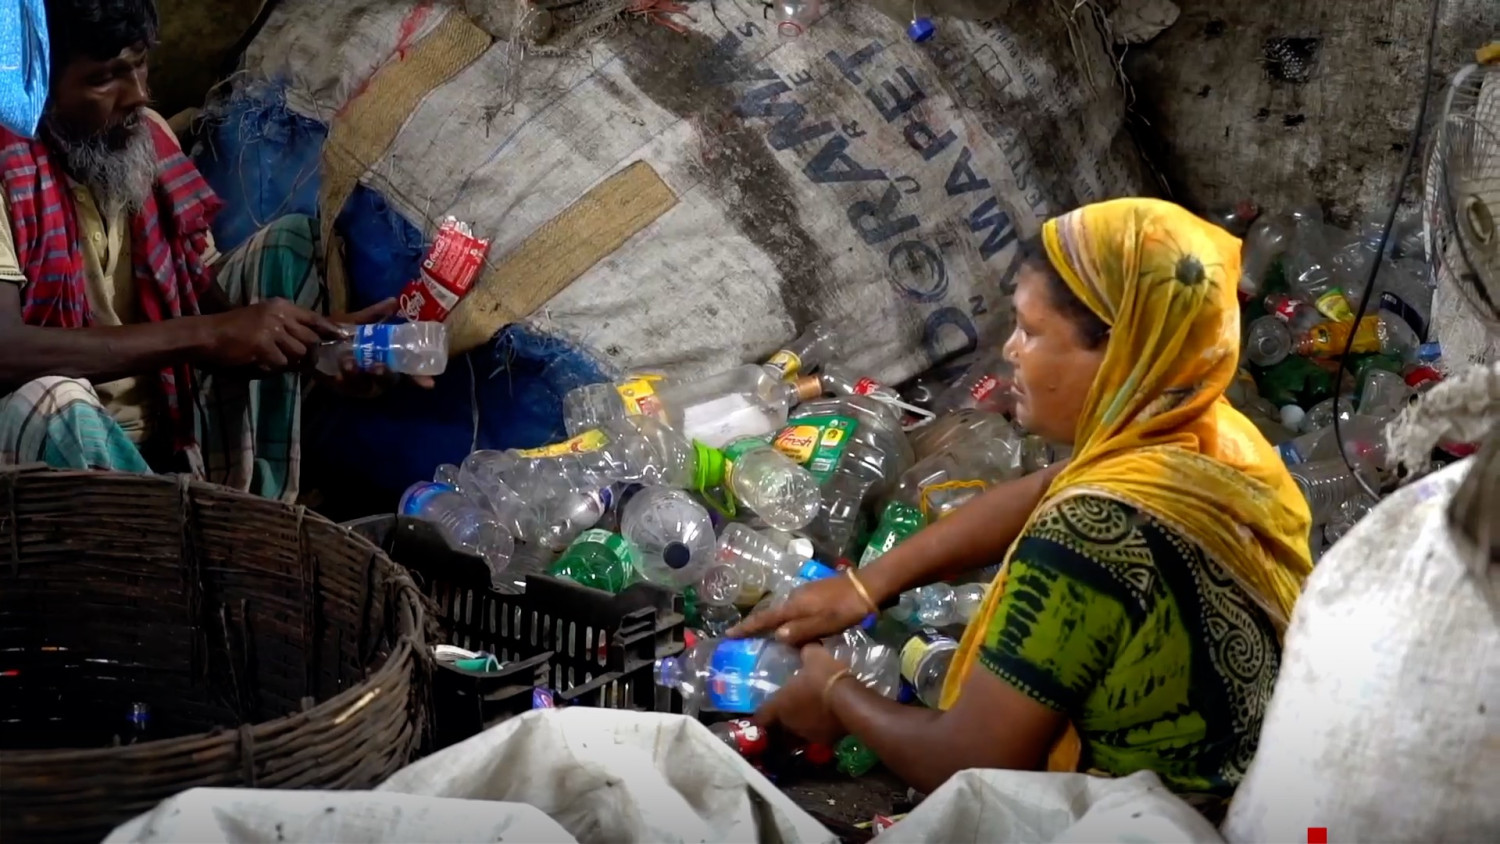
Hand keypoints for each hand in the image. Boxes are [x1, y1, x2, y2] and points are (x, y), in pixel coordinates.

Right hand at [200, 298, 341, 372]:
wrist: (208, 334)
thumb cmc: (235, 329)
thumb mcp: (263, 318)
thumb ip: (287, 326)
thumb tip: (313, 342)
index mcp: (280, 306)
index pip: (313, 317)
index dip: (329, 329)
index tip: (342, 337)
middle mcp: (279, 314)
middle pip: (310, 339)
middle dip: (307, 353)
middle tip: (300, 361)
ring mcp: (272, 329)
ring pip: (297, 353)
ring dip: (289, 362)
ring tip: (272, 359)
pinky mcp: (263, 345)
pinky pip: (281, 364)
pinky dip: (273, 367)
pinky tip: (261, 362)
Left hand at [321, 298, 437, 395]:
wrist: (311, 341)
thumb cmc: (339, 334)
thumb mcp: (358, 322)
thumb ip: (375, 315)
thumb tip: (393, 301)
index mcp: (386, 361)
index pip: (408, 372)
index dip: (419, 378)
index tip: (430, 383)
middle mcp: (376, 375)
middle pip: (388, 382)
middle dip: (385, 376)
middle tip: (380, 366)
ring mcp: (359, 384)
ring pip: (367, 386)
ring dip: (360, 376)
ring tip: (350, 363)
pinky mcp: (341, 388)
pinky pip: (345, 388)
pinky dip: (344, 380)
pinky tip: (339, 372)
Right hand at [728, 570, 875, 645]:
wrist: (868, 586)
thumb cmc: (846, 608)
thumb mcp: (824, 624)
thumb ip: (800, 631)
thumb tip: (776, 635)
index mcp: (794, 605)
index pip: (765, 618)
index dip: (747, 627)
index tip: (729, 634)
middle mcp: (795, 596)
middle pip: (771, 612)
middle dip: (756, 624)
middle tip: (743, 636)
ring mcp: (805, 592)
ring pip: (783, 610)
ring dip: (772, 622)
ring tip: (763, 634)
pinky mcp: (815, 593)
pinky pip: (794, 608)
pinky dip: (786, 618)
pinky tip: (790, 625)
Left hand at [754, 643, 848, 746]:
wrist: (850, 701)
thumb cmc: (825, 677)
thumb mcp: (815, 656)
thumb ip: (806, 652)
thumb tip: (805, 647)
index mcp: (780, 704)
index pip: (761, 716)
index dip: (762, 713)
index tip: (767, 707)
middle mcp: (789, 723)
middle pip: (780, 725)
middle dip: (784, 717)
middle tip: (792, 706)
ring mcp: (807, 734)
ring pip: (799, 731)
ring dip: (802, 724)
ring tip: (811, 712)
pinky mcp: (825, 741)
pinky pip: (818, 735)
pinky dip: (820, 729)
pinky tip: (828, 719)